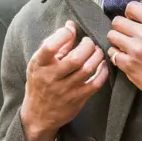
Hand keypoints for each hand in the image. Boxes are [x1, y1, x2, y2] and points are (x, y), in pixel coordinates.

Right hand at [21, 21, 108, 140]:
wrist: (38, 115)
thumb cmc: (40, 83)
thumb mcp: (40, 63)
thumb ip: (56, 44)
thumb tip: (71, 25)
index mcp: (39, 65)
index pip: (50, 46)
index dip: (64, 34)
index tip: (71, 30)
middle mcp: (51, 77)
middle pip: (76, 58)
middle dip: (87, 45)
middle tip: (89, 42)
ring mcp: (65, 90)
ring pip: (87, 69)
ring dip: (97, 56)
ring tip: (97, 51)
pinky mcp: (78, 99)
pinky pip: (95, 83)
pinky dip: (103, 72)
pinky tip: (102, 65)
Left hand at [107, 3, 141, 115]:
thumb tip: (141, 20)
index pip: (132, 7)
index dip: (129, 14)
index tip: (132, 21)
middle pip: (117, 21)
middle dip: (120, 27)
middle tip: (126, 35)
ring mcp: (135, 50)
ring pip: (112, 36)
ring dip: (117, 41)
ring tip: (124, 47)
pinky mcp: (129, 66)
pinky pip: (112, 54)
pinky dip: (117, 56)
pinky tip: (125, 59)